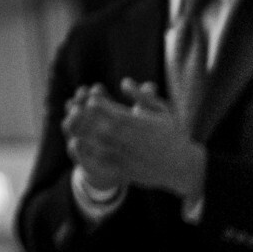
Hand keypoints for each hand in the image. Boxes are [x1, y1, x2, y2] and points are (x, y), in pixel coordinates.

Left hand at [63, 81, 205, 199]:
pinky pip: (102, 163)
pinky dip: (86, 153)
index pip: (116, 114)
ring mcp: (129, 157)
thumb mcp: (163, 111)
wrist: (183, 167)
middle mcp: (133, 142)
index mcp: (142, 126)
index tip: (90, 98)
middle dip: (86, 118)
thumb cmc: (173, 135)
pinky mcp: (125, 170)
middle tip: (74, 109)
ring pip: (100, 146)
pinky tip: (75, 144)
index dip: (100, 105)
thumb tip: (124, 81)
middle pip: (104, 129)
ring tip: (69, 124)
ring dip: (82, 134)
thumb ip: (143, 96)